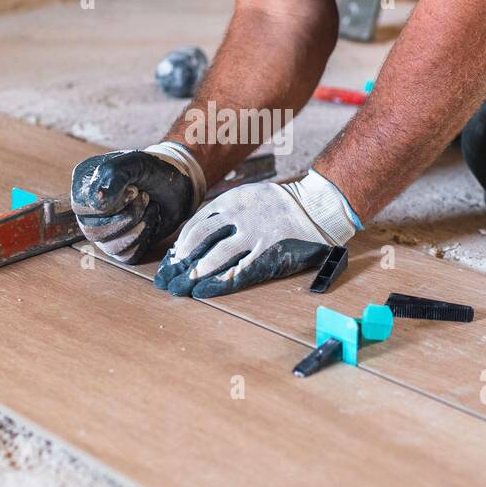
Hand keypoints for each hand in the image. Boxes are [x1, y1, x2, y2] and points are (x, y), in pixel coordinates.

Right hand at [70, 142, 204, 263]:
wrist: (178, 185)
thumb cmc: (152, 170)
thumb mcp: (134, 163)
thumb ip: (113, 176)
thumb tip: (96, 200)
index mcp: (84, 188)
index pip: (82, 207)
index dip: (111, 203)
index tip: (134, 189)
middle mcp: (89, 213)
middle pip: (94, 231)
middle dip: (128, 215)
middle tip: (145, 196)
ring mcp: (104, 233)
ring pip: (110, 246)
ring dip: (138, 226)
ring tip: (150, 206)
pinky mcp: (122, 247)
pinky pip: (127, 255)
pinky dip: (144, 239)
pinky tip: (151, 220)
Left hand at [154, 170, 359, 297]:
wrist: (314, 207)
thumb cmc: (278, 205)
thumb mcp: (248, 197)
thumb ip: (225, 212)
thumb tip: (199, 235)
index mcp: (232, 199)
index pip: (197, 222)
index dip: (182, 242)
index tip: (174, 256)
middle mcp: (239, 214)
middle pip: (201, 237)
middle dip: (183, 257)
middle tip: (172, 274)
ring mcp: (255, 232)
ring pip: (217, 254)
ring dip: (198, 271)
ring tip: (186, 284)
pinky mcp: (269, 249)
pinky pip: (241, 267)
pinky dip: (222, 280)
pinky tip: (207, 289)